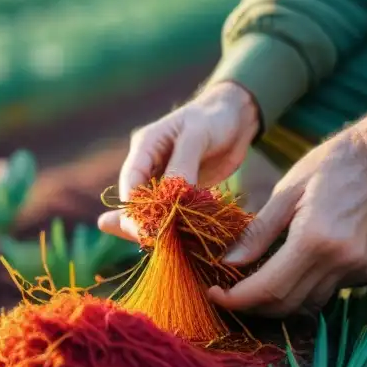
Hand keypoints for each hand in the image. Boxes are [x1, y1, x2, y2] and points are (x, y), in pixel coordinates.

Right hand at [97, 81, 260, 240]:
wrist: (235, 117)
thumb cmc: (214, 117)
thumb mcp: (197, 135)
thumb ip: (182, 164)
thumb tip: (170, 199)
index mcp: (144, 148)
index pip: (130, 184)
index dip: (135, 209)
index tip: (148, 231)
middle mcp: (149, 166)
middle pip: (137, 202)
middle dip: (144, 224)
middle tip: (157, 245)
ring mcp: (164, 180)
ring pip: (153, 210)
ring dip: (159, 229)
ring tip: (163, 250)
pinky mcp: (181, 192)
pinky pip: (172, 213)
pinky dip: (175, 228)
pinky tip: (177, 245)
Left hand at [207, 100, 366, 316]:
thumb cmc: (331, 165)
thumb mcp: (286, 191)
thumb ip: (258, 232)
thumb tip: (229, 263)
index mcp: (314, 240)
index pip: (267, 289)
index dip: (236, 299)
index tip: (215, 293)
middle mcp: (340, 262)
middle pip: (287, 305)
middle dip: (253, 305)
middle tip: (230, 291)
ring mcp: (359, 270)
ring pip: (309, 304)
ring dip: (280, 299)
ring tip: (259, 278)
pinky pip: (330, 292)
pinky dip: (307, 286)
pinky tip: (299, 265)